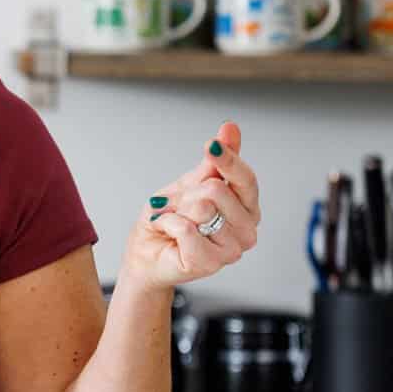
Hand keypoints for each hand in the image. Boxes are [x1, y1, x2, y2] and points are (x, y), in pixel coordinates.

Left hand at [120, 120, 259, 292]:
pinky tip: (169, 232)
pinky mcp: (210, 263)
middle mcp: (246, 228)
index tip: (211, 145)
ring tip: (175, 222)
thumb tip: (229, 128)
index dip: (227, 159)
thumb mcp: (189, 183)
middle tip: (179, 207)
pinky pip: (185, 228)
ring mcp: (232, 249)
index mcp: (246, 207)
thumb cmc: (170, 221)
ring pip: (202, 208)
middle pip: (217, 190)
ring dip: (176, 210)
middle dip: (187, 194)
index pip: (245, 178)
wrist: (146, 253)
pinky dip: (167, 223)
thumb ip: (214, 161)